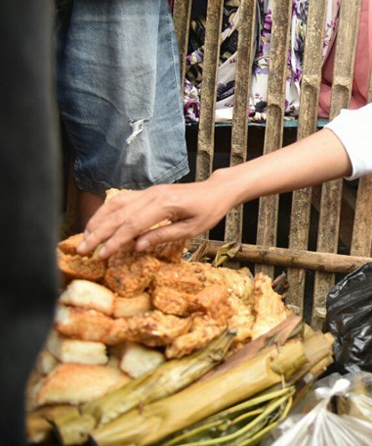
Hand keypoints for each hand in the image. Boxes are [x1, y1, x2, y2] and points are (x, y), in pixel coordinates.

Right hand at [76, 178, 235, 258]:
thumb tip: (137, 246)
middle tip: (82, 250)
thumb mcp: (192, 229)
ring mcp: (148, 191)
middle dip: (98, 233)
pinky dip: (106, 211)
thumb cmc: (208, 211)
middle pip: (119, 215)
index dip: (115, 241)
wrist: (216, 191)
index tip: (101, 255)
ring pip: (115, 205)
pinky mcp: (147, 192)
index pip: (133, 224)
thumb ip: (163, 236)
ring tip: (85, 237)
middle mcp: (152, 195)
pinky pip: (121, 200)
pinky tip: (97, 222)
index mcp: (165, 205)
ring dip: (97, 221)